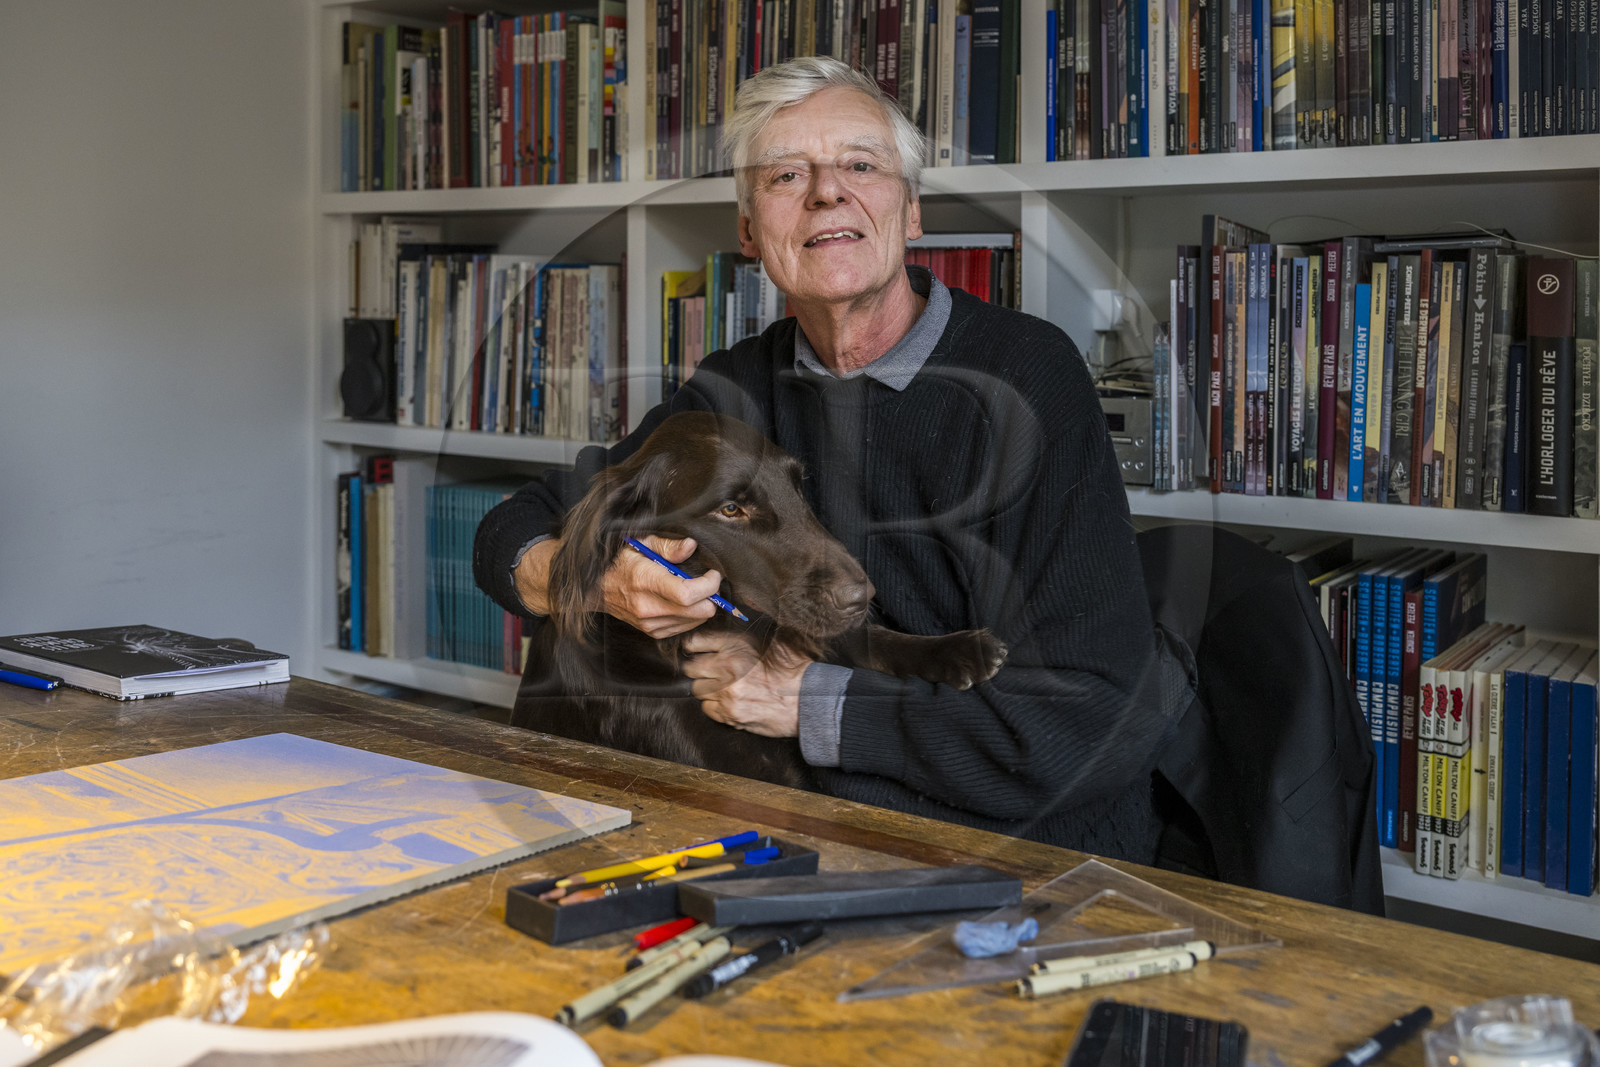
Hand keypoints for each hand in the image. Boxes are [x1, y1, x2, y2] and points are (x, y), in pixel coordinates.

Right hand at [602, 536, 721, 638]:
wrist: (598, 589)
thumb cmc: (620, 562)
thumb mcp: (641, 543)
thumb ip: (668, 546)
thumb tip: (691, 546)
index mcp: (645, 581)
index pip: (687, 593)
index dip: (709, 585)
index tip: (713, 574)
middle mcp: (648, 607)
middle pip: (699, 611)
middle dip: (711, 596)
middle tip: (707, 581)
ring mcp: (650, 623)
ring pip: (697, 621)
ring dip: (703, 606)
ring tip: (694, 590)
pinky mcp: (653, 632)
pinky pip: (686, 628)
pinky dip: (692, 615)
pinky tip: (684, 602)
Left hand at [681, 631, 810, 737]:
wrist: (808, 701)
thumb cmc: (794, 672)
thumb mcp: (774, 643)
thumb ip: (748, 639)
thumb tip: (732, 631)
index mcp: (737, 647)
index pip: (696, 642)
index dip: (694, 646)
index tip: (694, 649)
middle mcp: (727, 669)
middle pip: (691, 668)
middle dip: (698, 669)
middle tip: (708, 671)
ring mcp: (726, 694)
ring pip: (697, 690)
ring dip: (707, 689)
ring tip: (723, 688)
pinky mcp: (729, 714)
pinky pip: (707, 709)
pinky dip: (714, 706)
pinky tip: (728, 702)